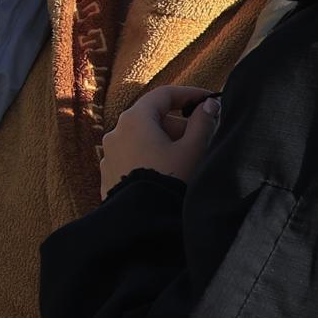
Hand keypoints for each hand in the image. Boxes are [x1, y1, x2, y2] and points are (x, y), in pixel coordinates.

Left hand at [99, 84, 219, 196]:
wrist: (142, 223)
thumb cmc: (169, 181)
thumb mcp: (193, 150)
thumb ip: (203, 122)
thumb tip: (209, 105)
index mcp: (135, 119)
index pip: (164, 95)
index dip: (189, 94)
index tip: (208, 101)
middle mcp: (116, 132)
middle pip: (153, 118)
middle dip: (179, 126)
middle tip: (201, 140)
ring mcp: (109, 155)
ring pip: (142, 139)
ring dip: (164, 144)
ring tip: (185, 163)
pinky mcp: (108, 175)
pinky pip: (133, 158)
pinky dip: (150, 159)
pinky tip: (166, 176)